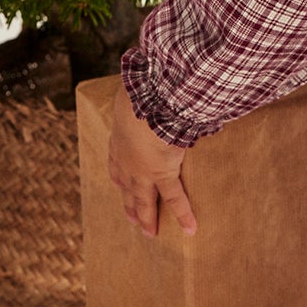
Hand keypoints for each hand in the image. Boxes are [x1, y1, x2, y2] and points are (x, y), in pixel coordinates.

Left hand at [107, 81, 197, 237]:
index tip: (118, 183)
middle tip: (129, 219)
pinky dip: (183, 214)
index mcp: (120, 137)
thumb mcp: (138, 88)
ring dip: (145, 217)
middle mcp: (127, 158)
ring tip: (149, 232)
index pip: (116, 161)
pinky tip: (190, 228)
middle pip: (127, 187)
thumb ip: (146, 87)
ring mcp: (142, 170)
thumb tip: (153, 74)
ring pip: (143, 199)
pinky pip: (175, 198)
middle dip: (128, 203)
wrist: (146, 99)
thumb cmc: (141, 88)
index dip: (118, 174)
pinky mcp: (162, 174)